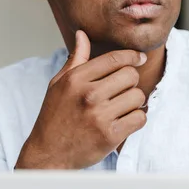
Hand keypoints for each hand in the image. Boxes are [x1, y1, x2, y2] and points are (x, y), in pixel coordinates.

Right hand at [15, 30, 147, 169]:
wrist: (48, 154)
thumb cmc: (54, 116)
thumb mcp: (59, 84)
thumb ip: (76, 59)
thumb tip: (82, 34)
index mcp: (76, 79)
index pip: (115, 58)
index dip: (132, 56)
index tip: (139, 58)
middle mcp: (88, 95)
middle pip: (131, 75)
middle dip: (130, 81)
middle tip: (121, 91)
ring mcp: (100, 116)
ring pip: (138, 97)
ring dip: (133, 102)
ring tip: (120, 108)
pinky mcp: (110, 135)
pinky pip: (140, 118)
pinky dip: (136, 119)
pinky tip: (124, 121)